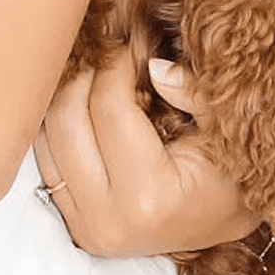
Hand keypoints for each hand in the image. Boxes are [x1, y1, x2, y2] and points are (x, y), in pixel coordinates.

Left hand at [31, 48, 257, 258]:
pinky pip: (46, 160)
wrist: (218, 227)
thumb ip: (192, 94)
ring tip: (96, 76)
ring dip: (66, 96)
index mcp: (150, 198)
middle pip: (67, 120)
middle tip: (109, 56)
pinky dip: (57, 124)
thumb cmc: (228, 178)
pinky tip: (82, 104)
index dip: (115, 66)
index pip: (109, 109)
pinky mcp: (76, 225)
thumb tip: (153, 65)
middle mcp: (109, 219)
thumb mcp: (225, 132)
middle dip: (85, 76)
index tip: (128, 46)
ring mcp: (87, 226)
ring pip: (47, 138)